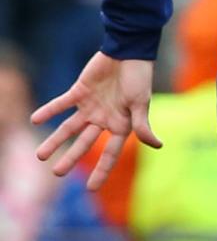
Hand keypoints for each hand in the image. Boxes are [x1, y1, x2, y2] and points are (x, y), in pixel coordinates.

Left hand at [31, 53, 160, 188]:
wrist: (129, 51)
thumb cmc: (140, 77)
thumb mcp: (141, 103)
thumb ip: (142, 125)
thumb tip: (157, 145)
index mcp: (121, 124)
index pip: (109, 152)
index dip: (101, 170)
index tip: (91, 189)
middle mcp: (104, 119)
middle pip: (84, 143)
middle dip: (70, 158)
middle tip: (56, 173)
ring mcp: (91, 106)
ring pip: (69, 128)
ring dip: (55, 140)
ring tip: (40, 155)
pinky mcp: (80, 91)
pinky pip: (61, 104)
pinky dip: (49, 111)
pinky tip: (35, 120)